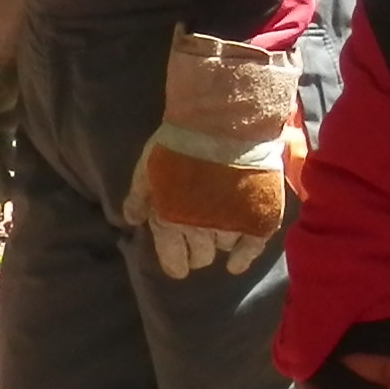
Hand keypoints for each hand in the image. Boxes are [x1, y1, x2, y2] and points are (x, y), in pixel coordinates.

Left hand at [141, 34, 301, 277]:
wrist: (225, 123)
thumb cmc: (180, 142)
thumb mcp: (148, 167)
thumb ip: (141, 197)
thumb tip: (131, 220)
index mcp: (170, 221)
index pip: (172, 259)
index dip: (175, 263)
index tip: (178, 265)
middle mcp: (200, 231)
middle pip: (200, 257)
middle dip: (197, 251)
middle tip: (200, 237)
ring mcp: (232, 226)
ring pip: (223, 247)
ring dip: (220, 239)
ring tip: (221, 224)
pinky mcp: (258, 219)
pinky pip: (251, 249)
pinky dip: (243, 258)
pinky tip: (237, 262)